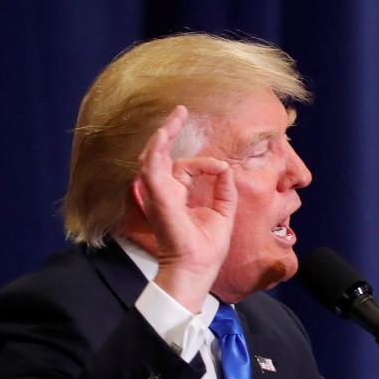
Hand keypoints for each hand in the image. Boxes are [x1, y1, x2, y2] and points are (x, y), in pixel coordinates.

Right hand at [132, 105, 236, 309]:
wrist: (197, 267)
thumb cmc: (206, 248)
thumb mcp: (223, 213)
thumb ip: (224, 190)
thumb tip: (227, 168)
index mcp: (177, 196)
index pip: (187, 168)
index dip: (207, 164)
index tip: (223, 170)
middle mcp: (164, 192)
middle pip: (163, 155)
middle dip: (170, 131)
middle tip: (180, 111)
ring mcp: (158, 193)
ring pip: (154, 156)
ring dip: (163, 134)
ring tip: (175, 115)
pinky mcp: (157, 195)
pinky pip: (152, 166)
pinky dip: (157, 148)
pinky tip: (164, 132)